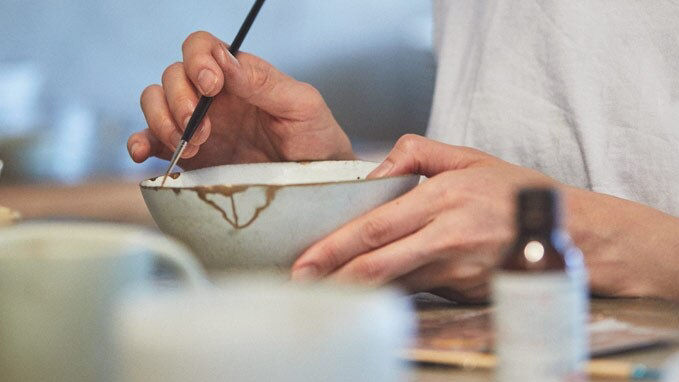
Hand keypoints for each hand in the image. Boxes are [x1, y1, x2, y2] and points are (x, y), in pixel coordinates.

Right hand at [127, 31, 353, 169]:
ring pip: (155, 103)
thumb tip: (224, 62)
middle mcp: (213, 98)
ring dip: (161, 119)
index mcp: (239, 77)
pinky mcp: (190, 159)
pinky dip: (140, 143)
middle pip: (172, 76)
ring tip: (190, 146)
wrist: (317, 187)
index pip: (201, 48)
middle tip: (203, 127)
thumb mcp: (302, 106)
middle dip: (179, 97)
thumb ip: (265, 82)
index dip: (197, 59)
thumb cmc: (317, 139)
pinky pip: (151, 142)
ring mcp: (198, 127)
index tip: (211, 84)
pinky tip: (145, 155)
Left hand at [291, 134, 555, 301]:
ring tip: (324, 290)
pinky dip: (389, 292)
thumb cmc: (517, 193)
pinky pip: (418, 292)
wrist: (570, 233)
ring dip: (356, 289)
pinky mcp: (464, 290)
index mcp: (443, 199)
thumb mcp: (470, 158)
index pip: (375, 228)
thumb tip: (375, 171)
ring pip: (394, 285)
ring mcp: (457, 269)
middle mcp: (448, 237)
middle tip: (300, 284)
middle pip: (377, 264)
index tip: (305, 260)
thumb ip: (417, 154)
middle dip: (332, 276)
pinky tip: (368, 293)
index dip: (335, 247)